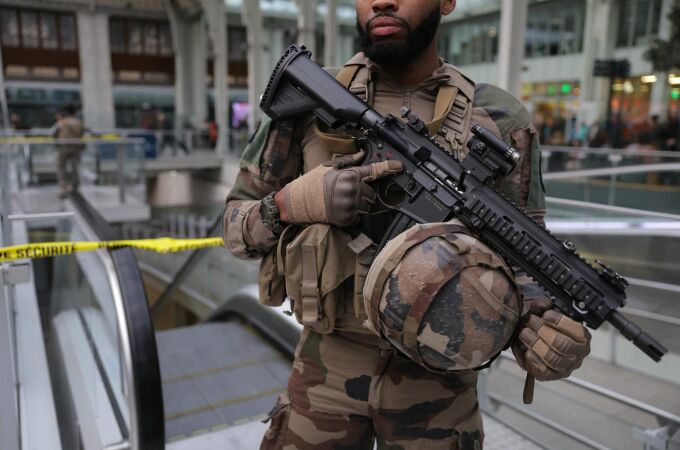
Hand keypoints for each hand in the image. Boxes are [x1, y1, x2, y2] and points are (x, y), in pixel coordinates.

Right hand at [276, 151, 402, 226]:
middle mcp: (352, 191)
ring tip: (344, 200)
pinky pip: (360, 217)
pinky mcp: (347, 219)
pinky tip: (342, 208)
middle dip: (365, 192)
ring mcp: (350, 206)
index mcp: (350, 175)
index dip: (390, 167)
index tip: (400, 167)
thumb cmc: (313, 183)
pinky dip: (354, 214)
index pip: (375, 171)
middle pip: (372, 193)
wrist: (298, 203)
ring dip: (361, 204)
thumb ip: (349, 161)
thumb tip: (362, 153)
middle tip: (349, 191)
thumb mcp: (329, 167)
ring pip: (368, 206)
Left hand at [512, 306, 590, 380]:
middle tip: (531, 322)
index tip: (546, 314)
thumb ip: (543, 305)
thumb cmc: (543, 325)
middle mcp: (578, 353)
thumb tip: (542, 304)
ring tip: (525, 333)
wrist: (533, 338)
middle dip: (544, 332)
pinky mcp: (553, 375)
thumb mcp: (543, 311)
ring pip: (553, 359)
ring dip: (536, 344)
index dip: (560, 322)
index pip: (577, 331)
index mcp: (582, 336)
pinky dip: (534, 360)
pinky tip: (528, 351)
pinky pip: (544, 372)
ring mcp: (566, 366)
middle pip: (563, 345)